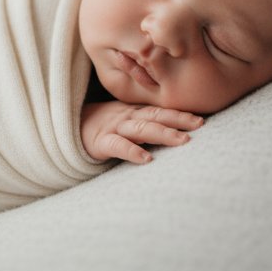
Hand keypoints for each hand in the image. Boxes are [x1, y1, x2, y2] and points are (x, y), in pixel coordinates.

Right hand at [80, 101, 203, 163]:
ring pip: (142, 129)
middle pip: (156, 116)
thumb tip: (177, 132)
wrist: (70, 128)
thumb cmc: (103, 126)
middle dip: (178, 120)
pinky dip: (132, 151)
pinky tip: (146, 159)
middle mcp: (128, 117)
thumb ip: (146, 122)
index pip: (161, 111)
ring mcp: (114, 128)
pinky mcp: (101, 142)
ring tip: (181, 140)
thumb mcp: (126, 120)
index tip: (201, 120)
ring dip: (163, 133)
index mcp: (135, 112)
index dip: (180, 114)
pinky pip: (118, 146)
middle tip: (199, 124)